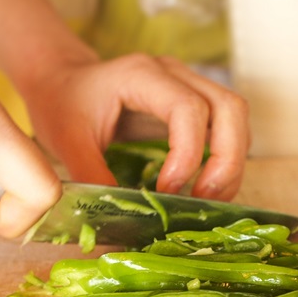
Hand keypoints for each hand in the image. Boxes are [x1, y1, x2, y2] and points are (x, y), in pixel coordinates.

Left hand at [20, 53, 250, 200]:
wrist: (61, 81)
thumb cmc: (61, 103)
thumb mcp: (67, 141)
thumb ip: (92, 176)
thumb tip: (118, 222)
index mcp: (142, 75)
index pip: (189, 108)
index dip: (188, 154)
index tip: (166, 191)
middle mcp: (174, 74)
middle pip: (230, 108)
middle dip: (227, 160)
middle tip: (204, 199)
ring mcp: (188, 86)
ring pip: (236, 117)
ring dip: (231, 162)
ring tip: (206, 199)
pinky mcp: (193, 105)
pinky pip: (227, 128)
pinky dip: (225, 160)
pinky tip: (204, 188)